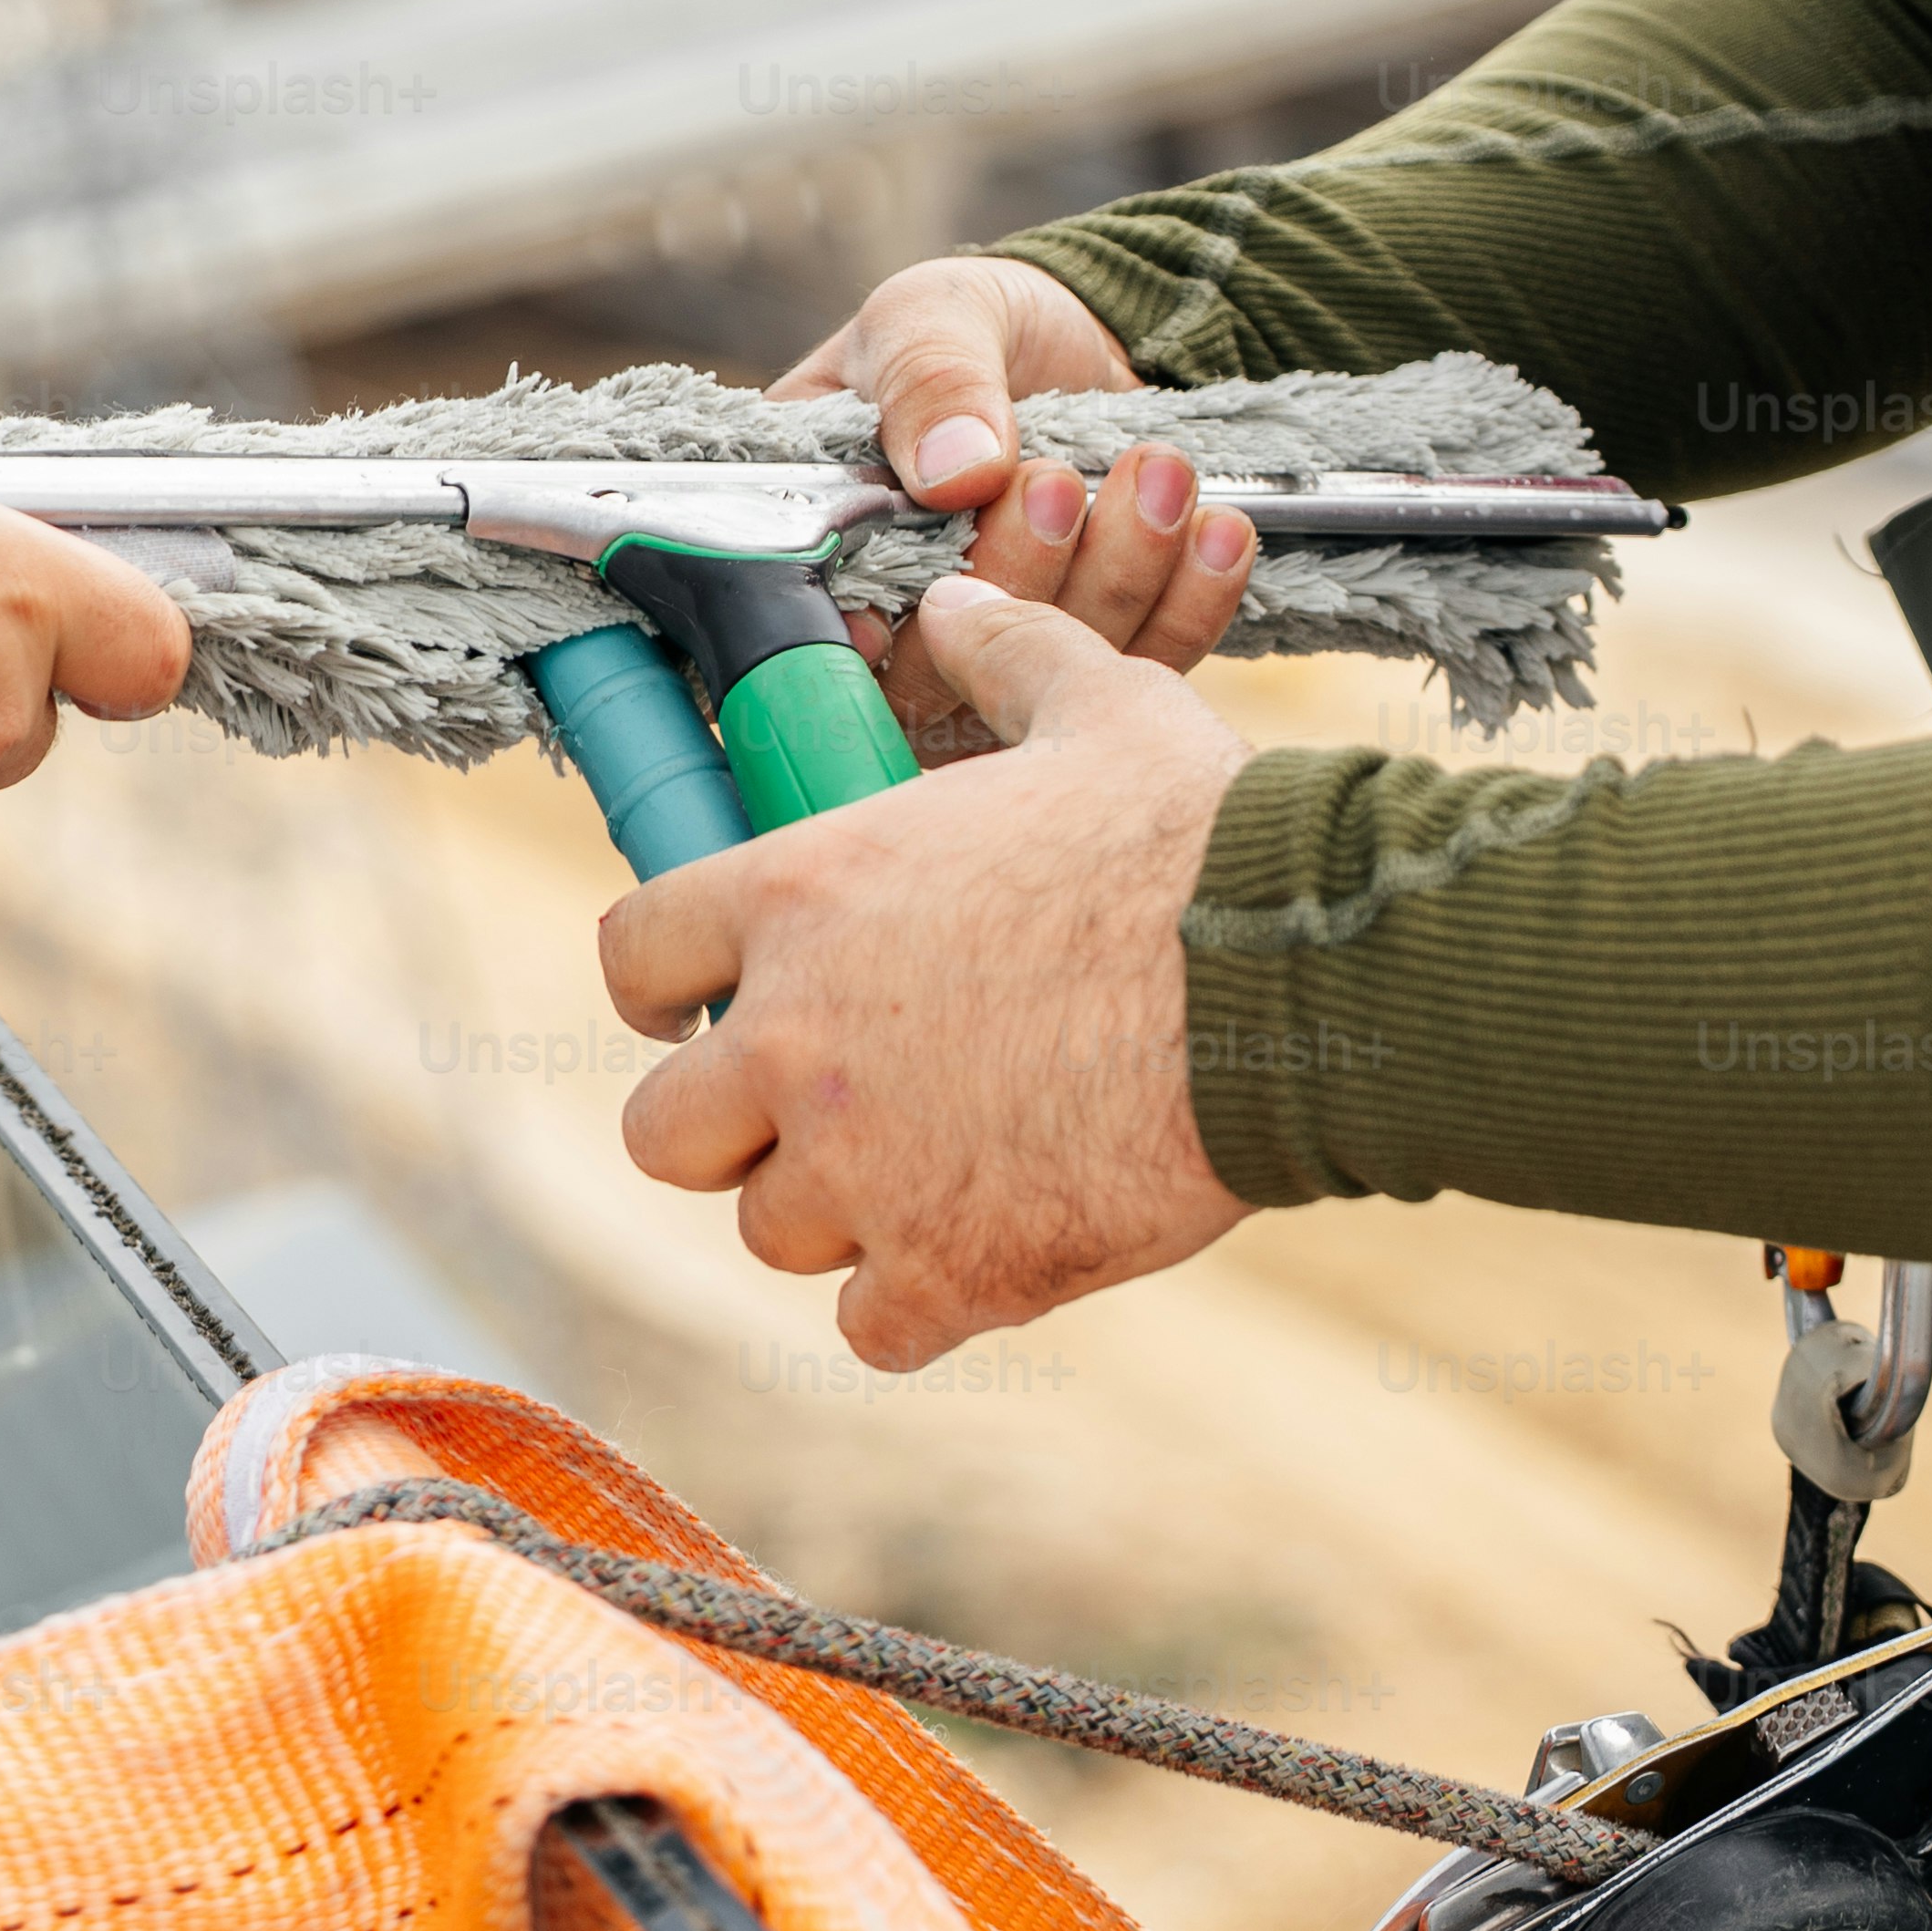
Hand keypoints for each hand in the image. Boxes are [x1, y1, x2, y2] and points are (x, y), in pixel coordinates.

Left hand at [598, 580, 1255, 1367]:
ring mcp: (864, 1174)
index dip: (668, 986)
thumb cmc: (1197, 836)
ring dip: (835, 1213)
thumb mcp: (1097, 704)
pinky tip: (983, 1249)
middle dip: (727, 1128)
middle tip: (816, 1108)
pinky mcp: (950, 1272)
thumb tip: (965, 603)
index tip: (713, 1002)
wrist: (1298, 980)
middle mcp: (797, 1043)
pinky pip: (873, 1327)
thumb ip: (1006, 653)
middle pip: (664, 1134)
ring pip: (771, 1234)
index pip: (633, 959)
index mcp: (802, 896)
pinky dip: (918, 1303)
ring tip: (931, 1169)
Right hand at [773, 258, 1252, 745]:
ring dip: (1116, 573)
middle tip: (1061, 483)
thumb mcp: (937, 314)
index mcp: (818, 532)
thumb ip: (933, 379)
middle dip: (1016, 577)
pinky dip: (1190, 600)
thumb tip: (955, 472)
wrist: (1091, 334)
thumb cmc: (982, 323)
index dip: (864, 634)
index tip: (935, 592)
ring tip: (1160, 474)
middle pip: (940, 669)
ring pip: (1051, 671)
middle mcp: (896, 615)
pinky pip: (1146, 659)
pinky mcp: (1092, 655)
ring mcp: (997, 651)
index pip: (817, 625)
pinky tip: (1219, 532)